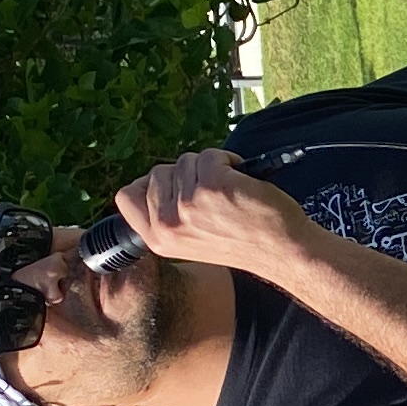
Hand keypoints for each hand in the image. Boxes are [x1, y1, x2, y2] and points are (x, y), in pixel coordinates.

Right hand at [114, 150, 313, 273]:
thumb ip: (167, 216)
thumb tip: (154, 182)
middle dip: (186, 174)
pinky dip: (228, 160)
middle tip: (211, 195)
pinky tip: (241, 182)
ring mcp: (188, 205)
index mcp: (157, 239)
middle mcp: (167, 224)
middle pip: (158, 172)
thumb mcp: (190, 241)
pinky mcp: (212, 186)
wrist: (280, 250)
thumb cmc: (242, 242)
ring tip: (229, 192)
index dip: (148, 185)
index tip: (173, 189)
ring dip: (209, 167)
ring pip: (186, 161)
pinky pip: (210, 155)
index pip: (126, 197)